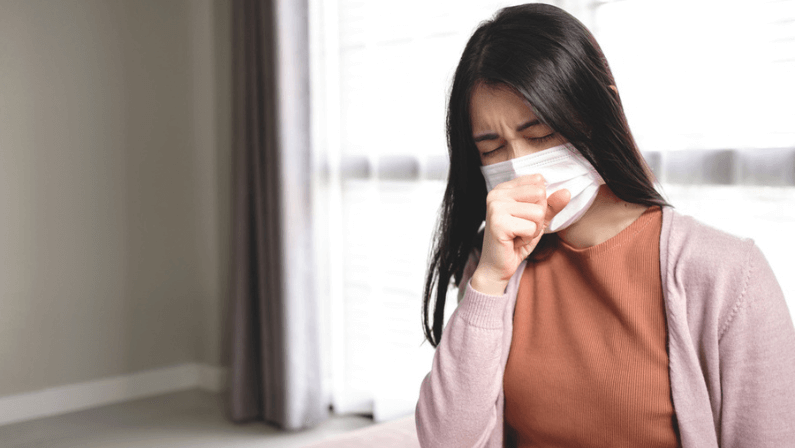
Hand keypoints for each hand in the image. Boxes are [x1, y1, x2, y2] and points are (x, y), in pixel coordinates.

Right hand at [470, 174, 569, 295]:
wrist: (497, 266)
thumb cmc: (515, 241)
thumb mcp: (537, 220)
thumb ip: (551, 205)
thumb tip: (566, 192)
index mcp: (504, 188)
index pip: (538, 182)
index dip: (539, 203)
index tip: (523, 216)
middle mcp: (497, 194)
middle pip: (540, 195)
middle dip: (538, 217)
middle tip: (521, 228)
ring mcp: (496, 207)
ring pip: (537, 212)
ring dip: (533, 229)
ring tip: (517, 235)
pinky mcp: (499, 223)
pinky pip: (531, 228)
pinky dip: (527, 239)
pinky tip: (513, 242)